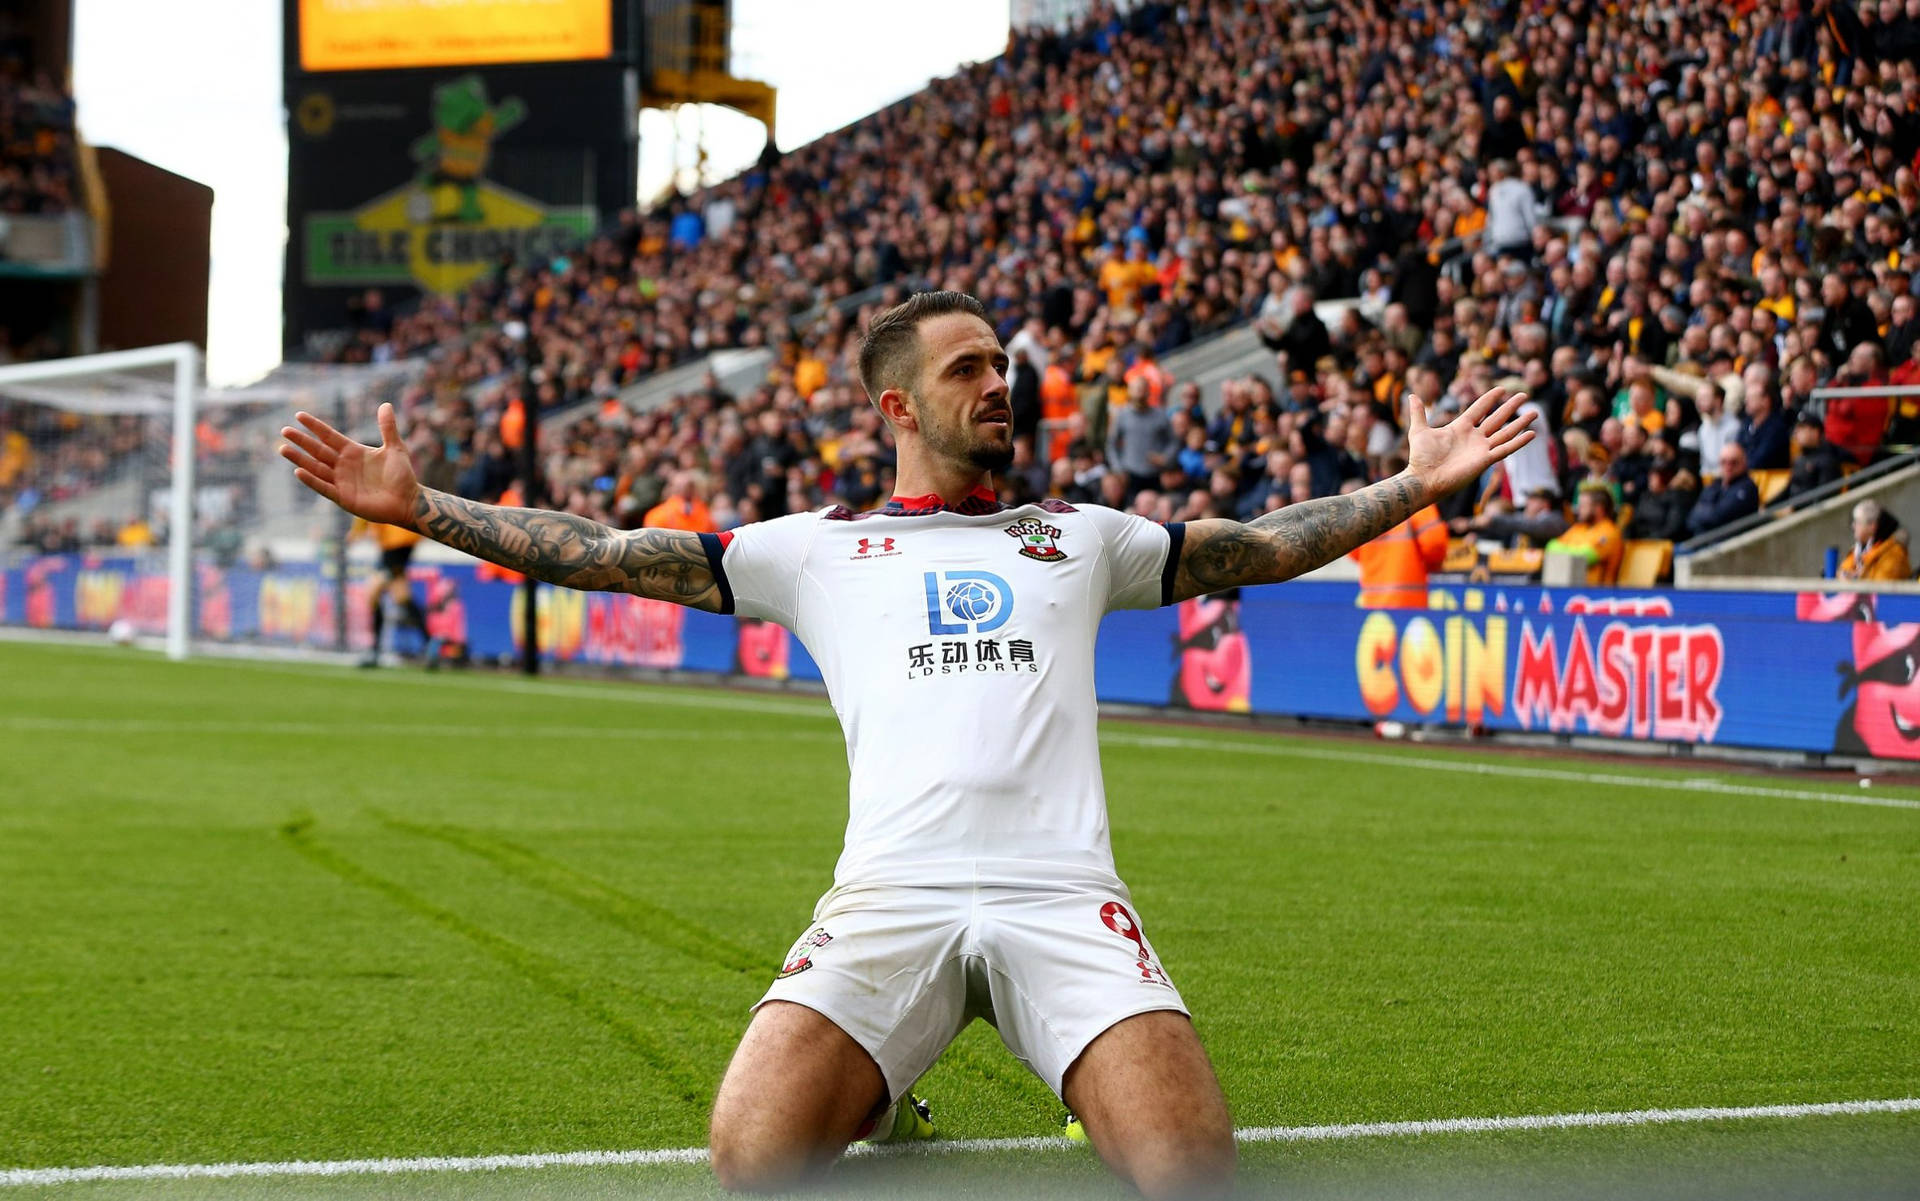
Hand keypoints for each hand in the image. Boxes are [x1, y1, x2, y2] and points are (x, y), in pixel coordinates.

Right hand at [278, 403, 421, 527]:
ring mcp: (342, 482)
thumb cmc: (402, 475)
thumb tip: (386, 404)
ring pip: (316, 468)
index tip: (299, 415)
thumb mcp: (395, 448)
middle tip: (285, 430)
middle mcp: (343, 466)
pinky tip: (299, 471)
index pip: (329, 436)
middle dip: (302, 441)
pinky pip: (324, 488)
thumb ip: (387, 427)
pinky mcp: (343, 498)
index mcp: (353, 452)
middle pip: (318, 450)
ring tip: (283, 448)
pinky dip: (312, 480)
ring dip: (300, 459)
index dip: (315, 426)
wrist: (409, 501)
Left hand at [1405, 387, 1537, 500]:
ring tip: (1535, 413)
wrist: (1423, 479)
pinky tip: (1531, 434)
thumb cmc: (1420, 458)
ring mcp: (1481, 449)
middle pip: (1496, 418)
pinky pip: (1505, 449)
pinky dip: (1518, 442)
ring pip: (1505, 433)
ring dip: (1520, 423)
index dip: (1490, 399)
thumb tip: (1412, 395)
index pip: (1479, 409)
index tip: (1501, 389)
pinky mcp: (1484, 460)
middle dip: (1510, 407)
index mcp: (1460, 428)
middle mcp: (1473, 437)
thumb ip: (1418, 413)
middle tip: (1524, 395)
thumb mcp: (1419, 431)